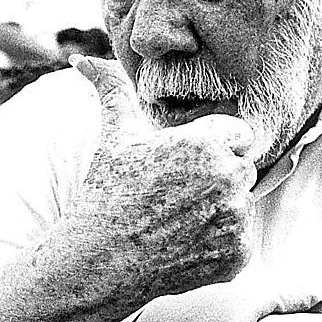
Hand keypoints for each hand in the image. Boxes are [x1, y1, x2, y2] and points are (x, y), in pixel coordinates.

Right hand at [66, 55, 257, 317]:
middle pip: (242, 168)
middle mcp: (229, 179)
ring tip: (175, 220)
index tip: (184, 162)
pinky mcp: (239, 256)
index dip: (212, 146)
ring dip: (219, 210)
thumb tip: (80, 58)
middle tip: (175, 194)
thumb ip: (112, 89)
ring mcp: (236, 221)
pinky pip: (240, 241)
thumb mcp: (114, 135)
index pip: (239, 133)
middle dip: (216, 177)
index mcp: (207, 143)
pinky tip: (183, 244)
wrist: (98, 263)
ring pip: (241, 205)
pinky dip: (219, 244)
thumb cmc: (105, 193)